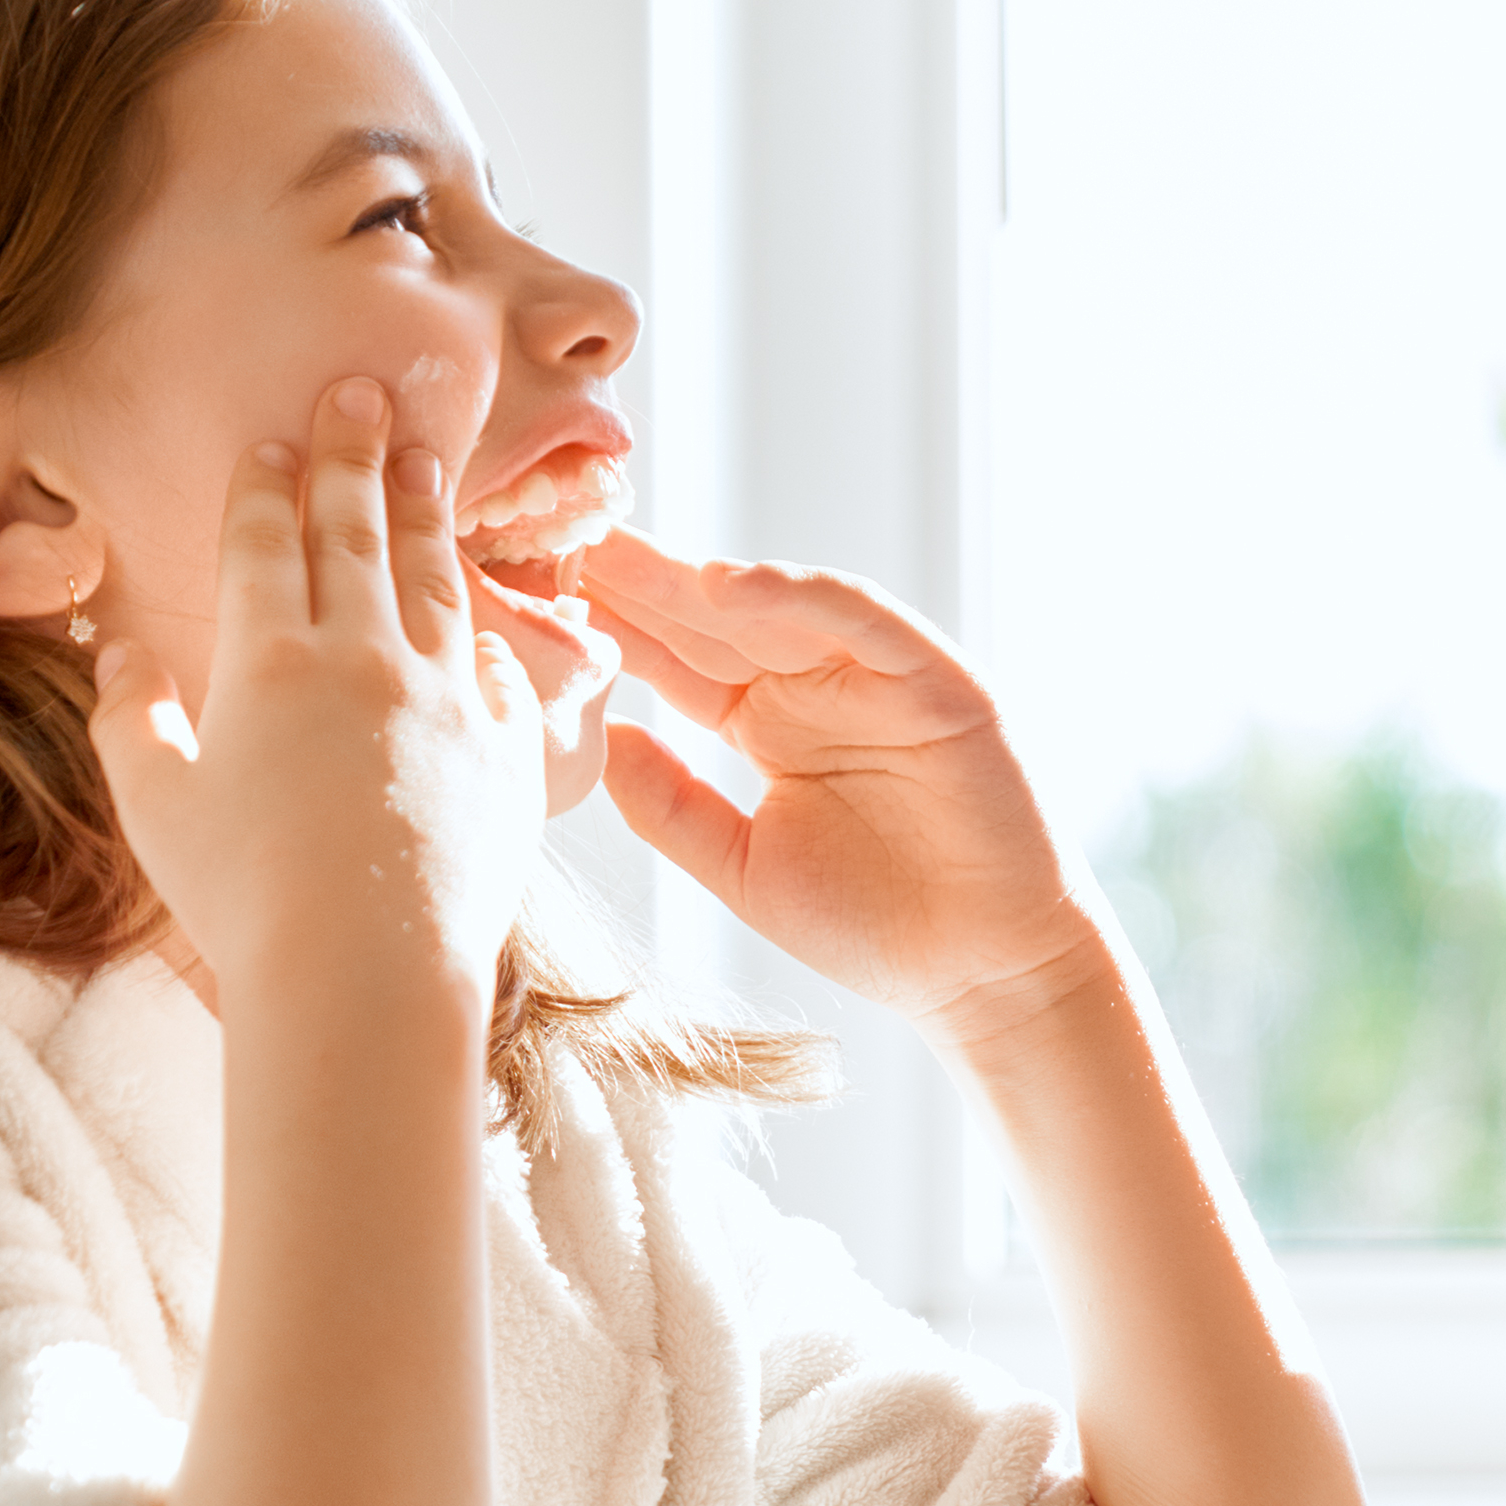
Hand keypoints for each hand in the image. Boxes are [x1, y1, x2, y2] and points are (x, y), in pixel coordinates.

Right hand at [92, 378, 553, 1028]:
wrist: (367, 976)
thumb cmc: (244, 901)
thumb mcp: (155, 806)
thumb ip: (131, 716)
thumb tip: (112, 646)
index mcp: (269, 661)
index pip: (264, 543)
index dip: (265, 485)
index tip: (271, 437)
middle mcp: (365, 659)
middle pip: (356, 533)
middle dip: (353, 453)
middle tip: (365, 392)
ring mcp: (448, 699)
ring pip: (437, 581)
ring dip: (427, 513)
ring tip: (427, 460)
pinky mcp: (510, 752)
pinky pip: (506, 671)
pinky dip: (494, 636)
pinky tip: (488, 618)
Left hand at [575, 536, 1106, 1042]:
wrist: (983, 971)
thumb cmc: (871, 926)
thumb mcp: (739, 865)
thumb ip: (670, 804)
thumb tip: (597, 742)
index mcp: (760, 721)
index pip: (670, 656)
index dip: (604, 624)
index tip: (523, 595)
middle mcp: (810, 685)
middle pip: (708, 618)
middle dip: (632, 579)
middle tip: (546, 534)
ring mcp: (872, 676)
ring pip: (774, 607)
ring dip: (696, 576)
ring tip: (615, 550)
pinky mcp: (935, 681)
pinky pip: (862, 623)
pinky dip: (799, 598)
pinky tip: (727, 584)